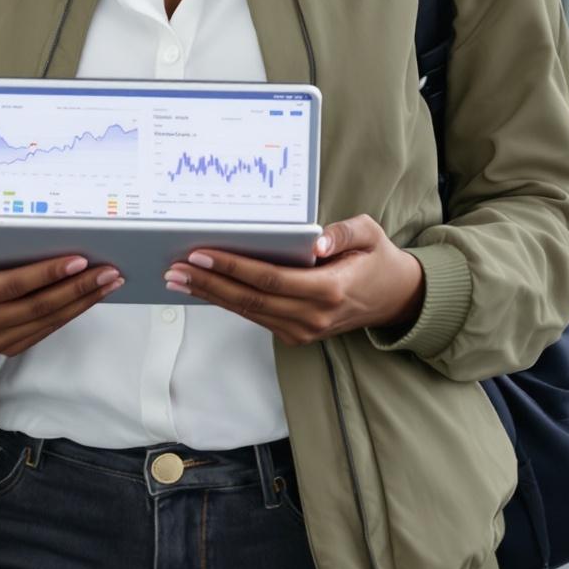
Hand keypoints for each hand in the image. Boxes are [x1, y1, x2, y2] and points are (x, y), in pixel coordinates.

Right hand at [0, 209, 123, 355]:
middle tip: (108, 270)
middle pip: (39, 306)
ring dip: (83, 301)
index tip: (79, 260)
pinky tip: (93, 295)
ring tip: (109, 281)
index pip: (14, 285)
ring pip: (49, 320)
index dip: (48, 273)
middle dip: (77, 288)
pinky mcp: (10, 348)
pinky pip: (48, 329)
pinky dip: (73, 312)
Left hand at [165, 215, 423, 346]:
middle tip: (174, 269)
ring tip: (179, 278)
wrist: (394, 298)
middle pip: (250, 300)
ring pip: (249, 312)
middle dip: (209, 284)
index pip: (270, 279)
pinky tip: (205, 289)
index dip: (232, 268)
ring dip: (211, 295)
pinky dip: (228, 302)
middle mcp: (314, 316)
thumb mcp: (369, 234)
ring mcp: (305, 330)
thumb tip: (314, 241)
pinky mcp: (298, 334)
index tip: (200, 255)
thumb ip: (343, 234)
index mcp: (330, 290)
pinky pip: (257, 317)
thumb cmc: (377, 258)